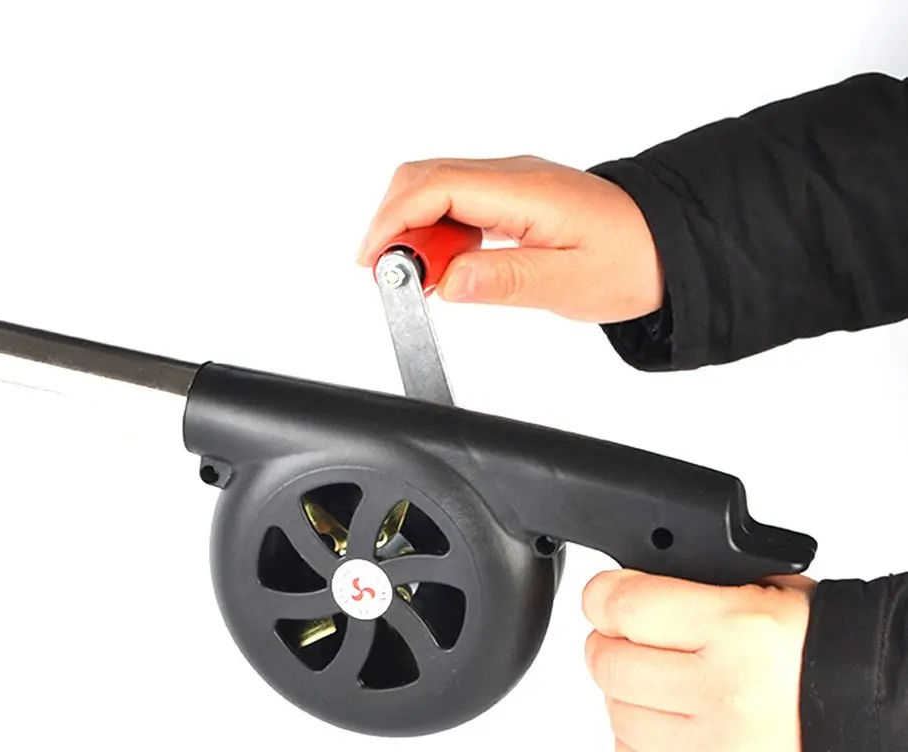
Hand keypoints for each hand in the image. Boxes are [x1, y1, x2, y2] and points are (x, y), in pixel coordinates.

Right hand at [356, 156, 663, 322]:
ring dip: (415, 232)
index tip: (372, 261)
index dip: (392, 221)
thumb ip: (504, 280)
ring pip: (436, 190)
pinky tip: (447, 268)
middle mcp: (513, 176)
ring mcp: (512, 183)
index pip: (435, 187)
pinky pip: (458, 204)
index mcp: (524, 191)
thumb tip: (447, 281)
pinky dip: (437, 234)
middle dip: (394, 224)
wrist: (671, 246)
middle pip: (424, 179)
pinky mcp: (513, 198)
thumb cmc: (631, 262)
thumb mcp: (569, 284)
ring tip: (420, 281)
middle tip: (390, 276)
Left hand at [581, 569, 816, 751]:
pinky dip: (633, 741)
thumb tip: (637, 593)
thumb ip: (700, 594)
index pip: (627, 607)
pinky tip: (658, 724)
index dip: (602, 597)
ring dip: (620, 694)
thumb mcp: (772, 594)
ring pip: (618, 716)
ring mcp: (720, 747)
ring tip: (647, 683)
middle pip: (611, 664)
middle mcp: (724, 689)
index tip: (603, 598)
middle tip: (620, 639)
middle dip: (605, 645)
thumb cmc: (832, 653)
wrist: (889, 719)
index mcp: (738, 628)